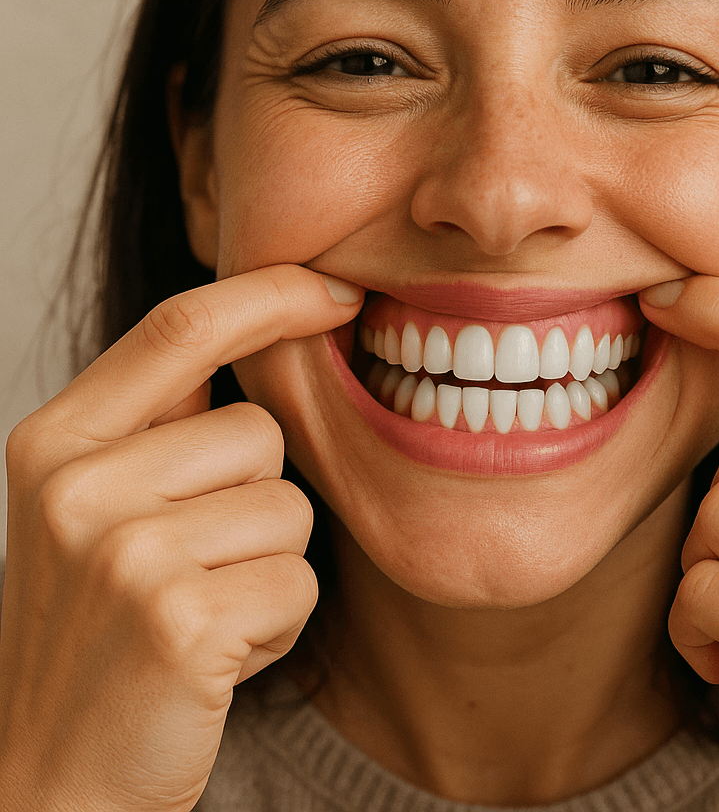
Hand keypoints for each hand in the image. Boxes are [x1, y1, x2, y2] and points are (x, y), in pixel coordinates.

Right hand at [0, 266, 362, 811]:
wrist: (45, 783)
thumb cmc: (98, 633)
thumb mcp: (97, 508)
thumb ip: (164, 422)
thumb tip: (275, 324)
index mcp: (55, 442)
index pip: (183, 325)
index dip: (274, 293)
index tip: (342, 289)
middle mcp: (77, 486)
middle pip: (261, 432)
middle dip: (258, 501)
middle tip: (190, 572)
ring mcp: (124, 555)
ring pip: (292, 508)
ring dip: (268, 567)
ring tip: (198, 614)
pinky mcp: (180, 622)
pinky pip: (298, 582)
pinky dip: (275, 624)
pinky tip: (214, 659)